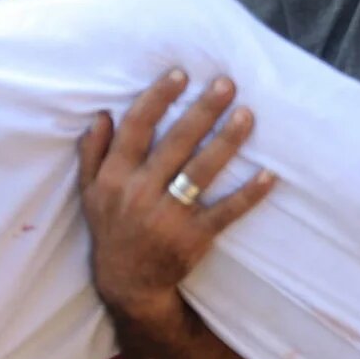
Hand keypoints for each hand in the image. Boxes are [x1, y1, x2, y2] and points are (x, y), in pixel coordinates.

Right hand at [78, 71, 277, 325]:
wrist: (128, 283)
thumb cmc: (112, 229)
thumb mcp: (90, 193)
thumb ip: (93, 153)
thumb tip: (101, 116)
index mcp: (115, 177)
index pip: (136, 128)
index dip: (158, 99)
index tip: (181, 74)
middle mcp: (140, 193)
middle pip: (175, 143)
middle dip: (202, 111)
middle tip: (226, 84)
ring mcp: (168, 216)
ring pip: (201, 172)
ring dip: (226, 142)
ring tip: (247, 115)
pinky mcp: (193, 238)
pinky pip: (225, 212)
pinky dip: (248, 195)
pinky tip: (269, 175)